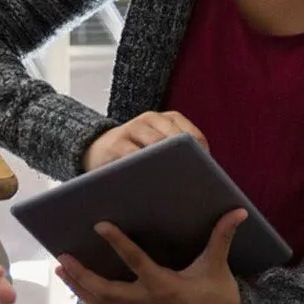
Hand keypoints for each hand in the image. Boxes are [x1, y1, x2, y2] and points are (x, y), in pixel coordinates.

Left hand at [56, 211, 246, 303]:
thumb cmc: (219, 297)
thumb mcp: (218, 266)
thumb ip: (222, 237)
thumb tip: (238, 210)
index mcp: (166, 286)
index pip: (136, 263)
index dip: (118, 244)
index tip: (100, 225)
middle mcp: (148, 302)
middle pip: (107, 290)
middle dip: (83, 275)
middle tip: (64, 255)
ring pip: (102, 303)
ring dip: (80, 286)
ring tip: (62, 268)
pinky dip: (90, 298)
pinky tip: (76, 286)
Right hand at [83, 110, 207, 171]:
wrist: (97, 148)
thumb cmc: (138, 152)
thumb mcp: (158, 145)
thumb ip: (178, 154)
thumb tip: (205, 175)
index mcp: (167, 119)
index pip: (191, 134)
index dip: (200, 155)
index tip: (204, 174)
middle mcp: (150, 119)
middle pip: (175, 139)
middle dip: (184, 160)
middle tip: (190, 182)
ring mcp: (132, 129)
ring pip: (155, 144)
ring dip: (165, 164)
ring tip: (173, 184)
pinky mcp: (115, 144)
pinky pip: (132, 156)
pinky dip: (142, 169)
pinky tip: (148, 183)